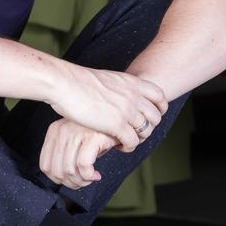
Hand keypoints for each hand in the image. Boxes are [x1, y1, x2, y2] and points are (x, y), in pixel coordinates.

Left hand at [39, 118, 118, 189]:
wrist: (119, 119)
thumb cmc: (98, 133)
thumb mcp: (76, 142)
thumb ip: (65, 155)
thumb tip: (62, 179)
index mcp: (55, 131)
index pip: (45, 165)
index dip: (58, 180)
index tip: (71, 181)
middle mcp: (63, 130)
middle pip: (57, 171)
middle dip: (71, 183)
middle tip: (83, 182)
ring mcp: (77, 132)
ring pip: (69, 171)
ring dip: (81, 182)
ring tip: (90, 179)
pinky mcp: (92, 136)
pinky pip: (83, 165)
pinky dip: (89, 176)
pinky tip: (96, 175)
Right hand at [48, 62, 167, 151]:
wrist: (65, 83)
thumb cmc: (78, 81)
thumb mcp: (107, 78)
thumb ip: (118, 87)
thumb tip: (118, 93)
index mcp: (131, 82)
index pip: (160, 95)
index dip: (159, 108)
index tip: (150, 115)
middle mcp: (133, 95)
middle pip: (155, 116)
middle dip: (148, 127)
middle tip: (135, 131)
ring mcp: (127, 110)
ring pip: (146, 131)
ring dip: (137, 138)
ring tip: (125, 140)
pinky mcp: (117, 125)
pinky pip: (133, 141)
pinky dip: (128, 146)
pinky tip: (117, 146)